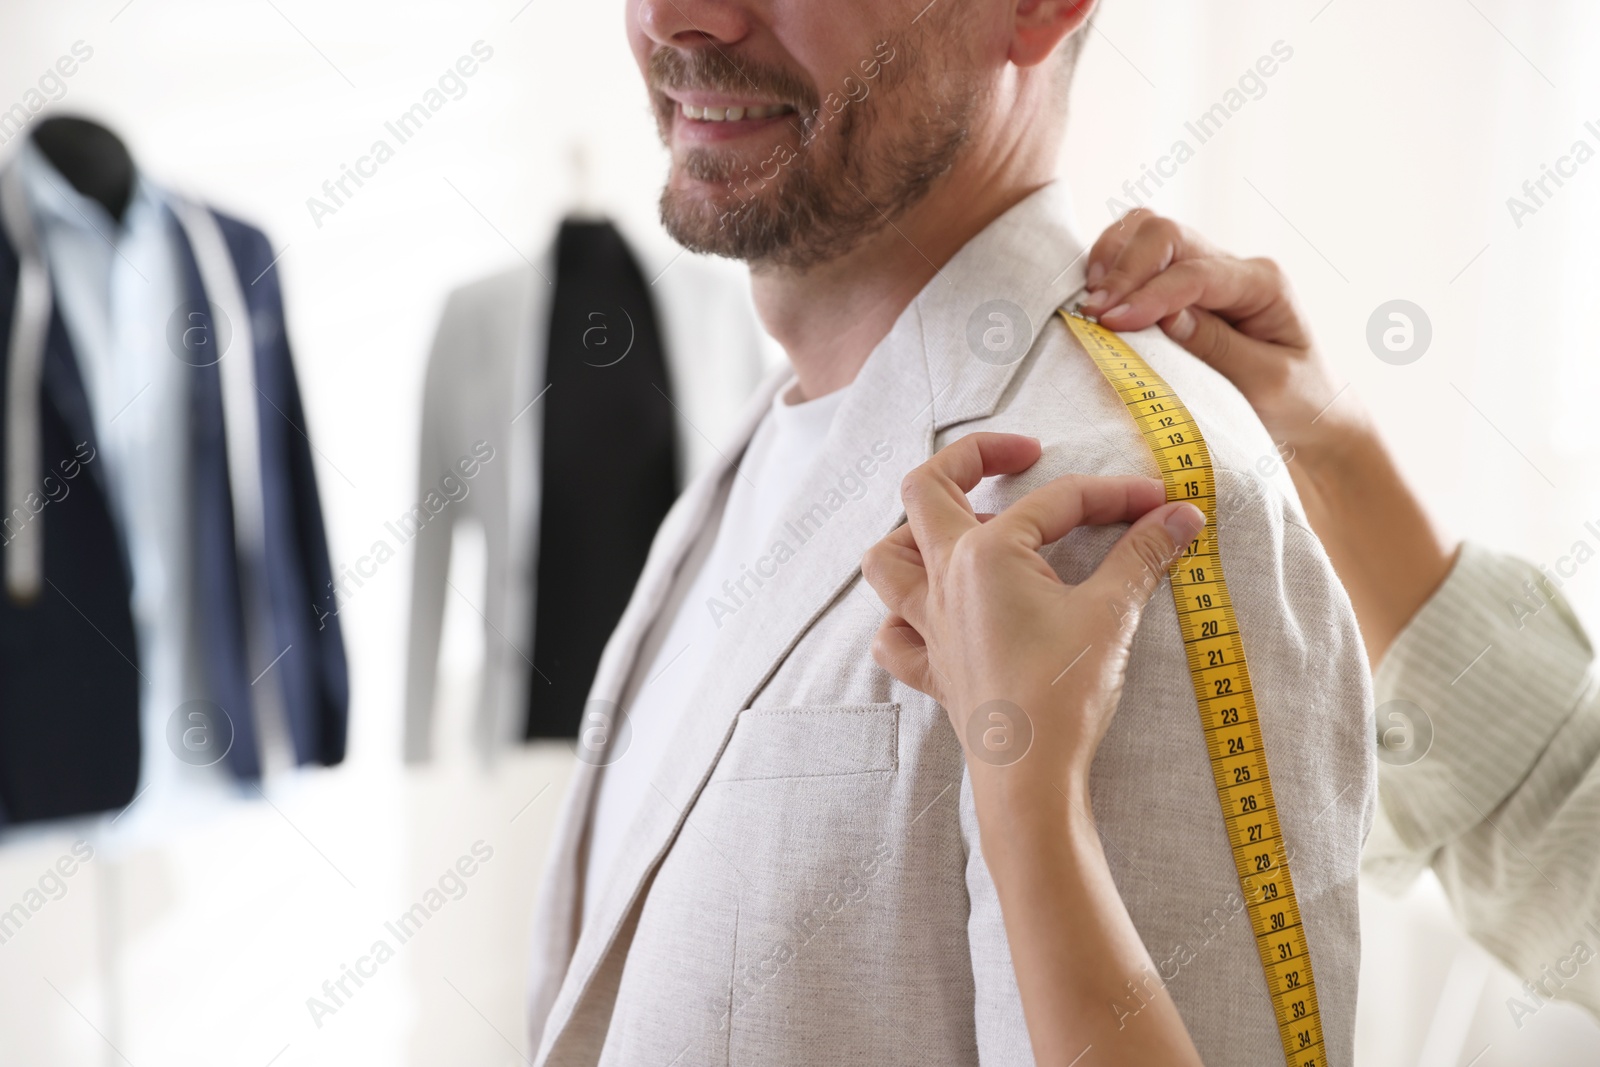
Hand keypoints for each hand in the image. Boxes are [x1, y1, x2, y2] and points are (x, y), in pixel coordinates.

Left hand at [862, 432, 1205, 806]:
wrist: (1030, 777)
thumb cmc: (1064, 692)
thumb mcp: (1112, 613)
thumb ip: (1143, 555)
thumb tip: (1181, 516)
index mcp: (986, 554)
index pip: (1056, 501)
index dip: (1113, 496)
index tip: (1158, 504)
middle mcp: (945, 579)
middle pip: (927, 489)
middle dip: (969, 458)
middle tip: (1020, 455)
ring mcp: (930, 624)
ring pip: (887, 558)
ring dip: (915, 532)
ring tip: (966, 527)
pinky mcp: (933, 668)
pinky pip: (892, 634)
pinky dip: (901, 617)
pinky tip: (932, 614)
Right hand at [1080, 207, 1361, 458]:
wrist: (1309, 409)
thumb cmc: (1295, 401)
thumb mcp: (1267, 385)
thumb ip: (1218, 348)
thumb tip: (1165, 318)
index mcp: (1263, 283)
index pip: (1194, 273)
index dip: (1148, 294)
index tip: (1109, 323)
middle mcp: (1233, 266)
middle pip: (1165, 233)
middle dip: (1123, 269)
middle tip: (1092, 313)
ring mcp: (1205, 269)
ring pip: (1146, 231)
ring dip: (1111, 260)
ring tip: (1091, 303)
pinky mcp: (1180, 284)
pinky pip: (1138, 255)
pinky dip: (1110, 268)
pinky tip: (1098, 298)